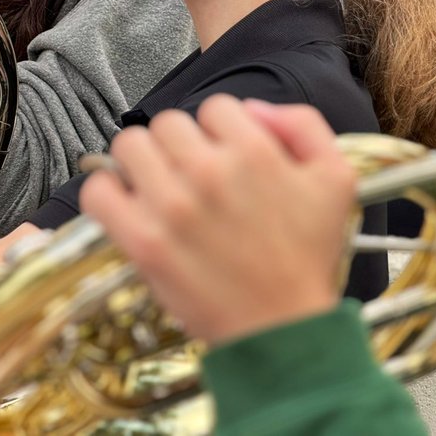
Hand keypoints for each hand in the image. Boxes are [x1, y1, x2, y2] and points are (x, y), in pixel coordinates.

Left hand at [80, 95, 354, 344]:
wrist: (282, 328)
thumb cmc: (307, 256)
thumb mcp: (336, 178)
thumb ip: (303, 125)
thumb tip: (253, 109)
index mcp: (253, 151)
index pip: (215, 108)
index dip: (221, 133)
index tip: (226, 161)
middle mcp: (208, 171)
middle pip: (167, 123)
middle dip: (180, 146)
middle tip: (192, 178)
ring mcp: (170, 205)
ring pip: (129, 146)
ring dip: (141, 162)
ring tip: (159, 189)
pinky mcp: (141, 240)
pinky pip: (98, 191)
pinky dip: (107, 193)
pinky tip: (129, 206)